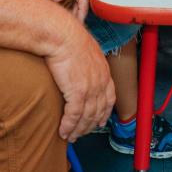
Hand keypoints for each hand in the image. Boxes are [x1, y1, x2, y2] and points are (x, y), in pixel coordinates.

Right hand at [45, 26, 116, 140]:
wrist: (62, 34)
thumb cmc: (69, 37)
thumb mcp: (85, 48)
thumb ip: (87, 61)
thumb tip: (80, 64)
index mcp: (104, 71)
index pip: (109, 98)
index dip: (104, 112)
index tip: (100, 121)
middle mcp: (100, 82)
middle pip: (98, 112)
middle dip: (89, 126)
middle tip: (80, 133)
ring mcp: (90, 88)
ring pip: (86, 117)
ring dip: (78, 130)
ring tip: (70, 136)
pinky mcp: (77, 92)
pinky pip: (73, 116)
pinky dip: (68, 126)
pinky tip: (63, 131)